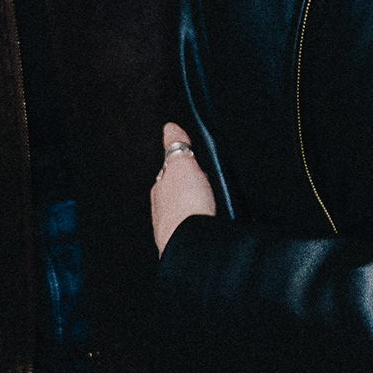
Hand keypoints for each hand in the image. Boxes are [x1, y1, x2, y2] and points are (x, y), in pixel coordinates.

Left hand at [151, 120, 216, 254]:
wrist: (192, 244)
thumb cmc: (185, 207)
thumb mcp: (183, 165)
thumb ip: (177, 146)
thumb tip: (170, 127)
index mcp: (160, 188)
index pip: (169, 173)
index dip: (183, 167)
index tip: (194, 163)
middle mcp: (162, 210)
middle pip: (177, 195)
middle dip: (189, 190)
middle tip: (207, 184)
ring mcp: (173, 229)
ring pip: (185, 213)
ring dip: (196, 209)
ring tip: (212, 205)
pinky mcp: (186, 244)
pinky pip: (194, 229)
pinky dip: (201, 225)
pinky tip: (212, 224)